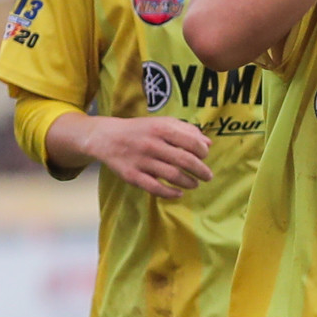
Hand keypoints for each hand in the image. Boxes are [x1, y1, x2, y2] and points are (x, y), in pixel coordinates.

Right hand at [84, 116, 213, 199]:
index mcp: (161, 129)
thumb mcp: (162, 123)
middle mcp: (152, 144)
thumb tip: (208, 143)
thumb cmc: (141, 130)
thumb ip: (186, 130)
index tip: (205, 156)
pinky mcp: (132, 175)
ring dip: (189, 182)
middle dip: (201, 170)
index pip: (191, 142)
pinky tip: (179, 193)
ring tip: (195, 184)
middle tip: (208, 176)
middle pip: (185, 160)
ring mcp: (141, 161)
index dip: (203, 151)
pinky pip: (155, 188)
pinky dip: (170, 193)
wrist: (107, 137)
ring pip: (172, 175)